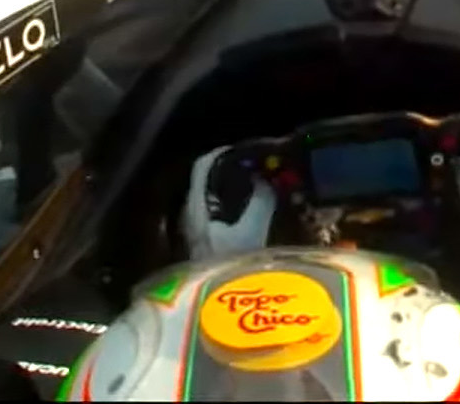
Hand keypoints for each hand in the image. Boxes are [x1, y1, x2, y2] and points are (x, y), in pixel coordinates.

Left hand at [181, 145, 275, 260]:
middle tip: (263, 167)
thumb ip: (260, 204)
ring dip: (239, 190)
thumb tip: (268, 181)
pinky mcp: (207, 245)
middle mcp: (191, 216)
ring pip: (217, 199)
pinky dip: (239, 207)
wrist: (218, 310)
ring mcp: (198, 231)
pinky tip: (259, 213)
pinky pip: (222, 215)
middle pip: (210, 181)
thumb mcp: (251, 234)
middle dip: (236, 170)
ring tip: (266, 186)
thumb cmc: (229, 269)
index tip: (247, 149)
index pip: (202, 166)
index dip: (222, 152)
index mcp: (196, 208)